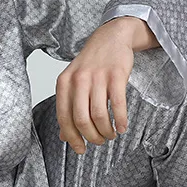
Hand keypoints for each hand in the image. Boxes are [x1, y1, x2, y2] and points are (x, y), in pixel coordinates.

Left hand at [56, 22, 133, 153]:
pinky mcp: (116, 75)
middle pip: (81, 119)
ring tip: (111, 134)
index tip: (80, 149)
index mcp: (63, 83)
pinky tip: (122, 127)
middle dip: (91, 136)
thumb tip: (64, 136)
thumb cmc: (91, 64)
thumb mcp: (72, 83)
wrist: (110, 37)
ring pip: (99, 114)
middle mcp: (78, 80)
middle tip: (99, 141)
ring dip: (106, 131)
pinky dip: (120, 120)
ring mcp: (97, 77)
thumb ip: (67, 107)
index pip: (64, 118)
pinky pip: (118, 104)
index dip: (72, 137)